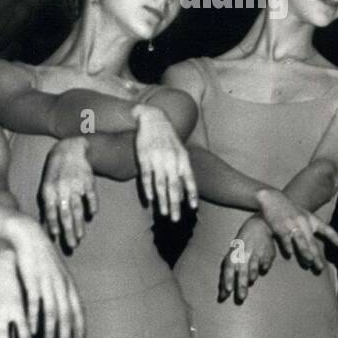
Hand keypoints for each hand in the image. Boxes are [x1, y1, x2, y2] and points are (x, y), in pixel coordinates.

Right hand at [5, 213, 85, 337]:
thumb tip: (62, 301)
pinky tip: (34, 331)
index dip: (80, 327)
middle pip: (68, 316)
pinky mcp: (34, 281)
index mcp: (68, 283)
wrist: (28, 235)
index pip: (78, 309)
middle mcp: (61, 285)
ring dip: (53, 332)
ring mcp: (48, 284)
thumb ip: (59, 287)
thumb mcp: (54, 271)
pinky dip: (37, 319)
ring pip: (54, 313)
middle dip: (68, 337)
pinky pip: (37, 304)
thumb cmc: (40, 254)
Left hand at [39, 137, 96, 249]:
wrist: (70, 150)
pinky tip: (92, 215)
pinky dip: (92, 205)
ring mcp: (76, 185)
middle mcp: (62, 189)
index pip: (51, 211)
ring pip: (78, 208)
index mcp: (49, 191)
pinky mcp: (88, 181)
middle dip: (68, 231)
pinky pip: (91, 196)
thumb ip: (47, 206)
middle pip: (65, 214)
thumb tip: (45, 227)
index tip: (56, 236)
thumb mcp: (46, 187)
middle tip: (72, 246)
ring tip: (80, 237)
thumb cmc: (55, 173)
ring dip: (79, 224)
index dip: (53, 223)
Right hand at [132, 106, 197, 220]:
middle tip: (175, 219)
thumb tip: (186, 192)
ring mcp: (157, 159)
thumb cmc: (168, 138)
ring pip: (161, 184)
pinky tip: (150, 200)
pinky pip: (146, 176)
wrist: (154, 118)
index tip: (193, 208)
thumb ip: (182, 170)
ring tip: (163, 214)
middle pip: (174, 186)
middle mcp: (171, 160)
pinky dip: (148, 188)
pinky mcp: (144, 157)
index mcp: (182, 158)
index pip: (189, 179)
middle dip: (175, 204)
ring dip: (162, 200)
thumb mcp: (180, 151)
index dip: (191, 194)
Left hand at [220, 216, 276, 302]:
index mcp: (233, 255)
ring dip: (252, 272)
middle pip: (241, 270)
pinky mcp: (268, 252)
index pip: (228, 268)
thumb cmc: (242, 246)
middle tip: (241, 297)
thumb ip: (227, 277)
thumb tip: (222, 296)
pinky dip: (265, 265)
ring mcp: (256, 253)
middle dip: (240, 283)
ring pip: (253, 264)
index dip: (228, 279)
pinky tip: (264, 269)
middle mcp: (243, 254)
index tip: (227, 290)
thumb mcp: (232, 257)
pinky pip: (266, 260)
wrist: (259, 225)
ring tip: (251, 281)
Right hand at [255, 189, 337, 268]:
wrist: (273, 198)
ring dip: (305, 251)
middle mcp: (304, 222)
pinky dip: (287, 246)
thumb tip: (313, 242)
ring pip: (301, 240)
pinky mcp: (280, 226)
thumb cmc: (288, 209)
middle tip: (320, 268)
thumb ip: (309, 225)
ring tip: (309, 261)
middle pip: (312, 241)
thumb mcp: (302, 214)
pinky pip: (285, 238)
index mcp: (310, 219)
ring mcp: (292, 224)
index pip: (325, 228)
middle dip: (316, 255)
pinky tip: (289, 254)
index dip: (333, 236)